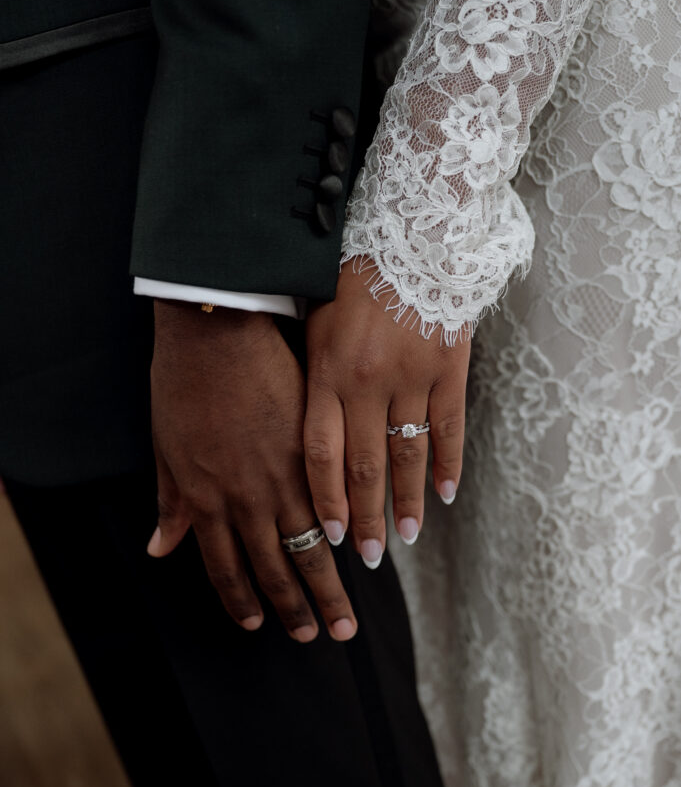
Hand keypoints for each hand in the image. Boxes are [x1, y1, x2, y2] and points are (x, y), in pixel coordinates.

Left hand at [147, 301, 356, 642]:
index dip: (242, 600)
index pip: (225, 568)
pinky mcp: (314, 449)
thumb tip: (159, 548)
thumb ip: (172, 503)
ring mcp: (283, 477)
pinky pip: (334, 504)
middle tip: (316, 637)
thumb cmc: (183, 386)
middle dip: (296, 609)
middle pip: (274, 569)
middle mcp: (247, 500)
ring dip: (328, 588)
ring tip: (345, 619)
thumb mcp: (166, 451)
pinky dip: (349, 532)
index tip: (258, 623)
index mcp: (207, 501)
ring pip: (309, 547)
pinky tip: (365, 549)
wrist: (214, 334)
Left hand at [305, 263, 469, 567]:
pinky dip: (448, 464)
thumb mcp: (312, 320)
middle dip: (366, 517)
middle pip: (364, 467)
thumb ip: (308, 375)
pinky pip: (449, 428)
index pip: (321, 454)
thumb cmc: (349, 275)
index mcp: (327, 372)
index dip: (326, 501)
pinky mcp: (449, 366)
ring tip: (406, 537)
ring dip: (408, 502)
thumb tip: (293, 429)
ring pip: (408, 455)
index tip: (332, 537)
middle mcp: (368, 382)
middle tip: (371, 556)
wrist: (410, 229)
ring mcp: (412, 377)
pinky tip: (446, 494)